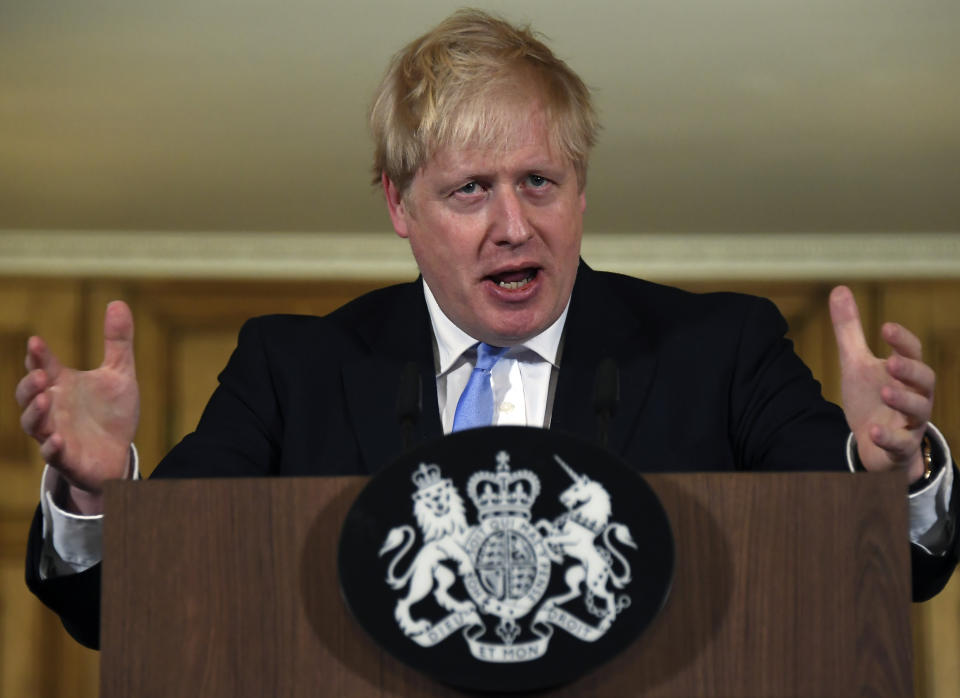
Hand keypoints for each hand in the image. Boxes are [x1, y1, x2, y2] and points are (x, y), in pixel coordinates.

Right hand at [15, 301, 139, 512]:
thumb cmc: (111, 413)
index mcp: (61, 385)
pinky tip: (57, 439)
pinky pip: (52, 454)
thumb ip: (117, 341)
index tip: (36, 342)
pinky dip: (52, 447)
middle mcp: (52, 408)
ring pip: (33, 424)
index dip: (37, 355)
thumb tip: (118, 302)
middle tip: (40, 374)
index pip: (42, 366)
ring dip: (34, 412)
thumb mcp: (119, 374)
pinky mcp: (66, 458)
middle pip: (27, 394)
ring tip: (44, 399)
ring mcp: (55, 433)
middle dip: (28, 384)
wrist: (118, 453)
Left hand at [829, 286, 933, 481]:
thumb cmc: (871, 397)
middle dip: (911, 370)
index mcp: (904, 372)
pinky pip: (901, 444)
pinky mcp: (901, 448)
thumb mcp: (856, 363)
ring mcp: (910, 423)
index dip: (902, 340)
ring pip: (918, 411)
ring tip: (885, 391)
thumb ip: (850, 330)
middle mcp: (915, 395)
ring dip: (903, 401)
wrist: (875, 443)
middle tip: (892, 361)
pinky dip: (889, 438)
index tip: (886, 327)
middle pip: (924, 380)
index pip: (912, 352)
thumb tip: (839, 289)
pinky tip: (873, 431)